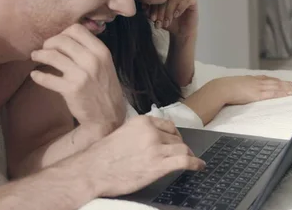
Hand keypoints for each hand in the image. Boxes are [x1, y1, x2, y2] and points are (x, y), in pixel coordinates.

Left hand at [29, 24, 124, 132]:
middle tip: (45, 49)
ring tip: (35, 57)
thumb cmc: (104, 88)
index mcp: (101, 51)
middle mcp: (92, 60)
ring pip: (52, 56)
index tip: (58, 41)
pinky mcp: (71, 89)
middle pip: (62, 40)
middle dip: (49, 43)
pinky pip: (47, 78)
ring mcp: (81, 75)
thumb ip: (90, 50)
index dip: (63, 33)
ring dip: (39, 55)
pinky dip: (38, 76)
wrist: (108, 116)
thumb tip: (68, 36)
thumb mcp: (105, 64)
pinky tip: (35, 76)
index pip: (77, 29)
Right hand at [87, 116, 205, 196]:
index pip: (167, 125)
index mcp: (142, 122)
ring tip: (191, 160)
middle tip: (181, 154)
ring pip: (182, 148)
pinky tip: (199, 166)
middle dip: (179, 147)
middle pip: (176, 138)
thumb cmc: (101, 156)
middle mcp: (151, 132)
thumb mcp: (122, 133)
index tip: (176, 141)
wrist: (92, 171)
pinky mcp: (159, 165)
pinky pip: (185, 161)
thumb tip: (151, 138)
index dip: (174, 135)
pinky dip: (195, 163)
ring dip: (188, 155)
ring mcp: (156, 148)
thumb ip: (139, 133)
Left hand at [144, 0, 197, 36]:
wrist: (180, 32)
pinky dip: (179, 8)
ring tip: (167, 21)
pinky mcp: (193, 0)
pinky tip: (176, 16)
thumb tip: (144, 6)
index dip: (152, 5)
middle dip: (160, 10)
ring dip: (169, 10)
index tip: (151, 17)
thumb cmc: (168, 22)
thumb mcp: (156, 17)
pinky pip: (187, 0)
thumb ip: (149, 11)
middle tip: (157, 21)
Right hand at [211, 75, 291, 104]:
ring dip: (288, 87)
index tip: (282, 81)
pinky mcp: (259, 94)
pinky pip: (274, 92)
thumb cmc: (224, 89)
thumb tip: (238, 92)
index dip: (275, 80)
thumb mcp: (233, 86)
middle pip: (274, 81)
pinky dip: (282, 92)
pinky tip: (289, 93)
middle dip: (286, 83)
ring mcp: (258, 87)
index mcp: (250, 79)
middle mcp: (256, 81)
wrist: (222, 89)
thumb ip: (238, 88)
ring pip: (277, 86)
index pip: (266, 79)